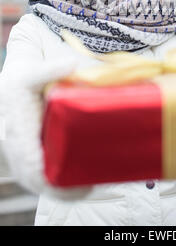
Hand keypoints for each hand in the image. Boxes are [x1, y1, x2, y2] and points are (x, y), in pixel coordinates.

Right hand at [0, 58, 92, 199]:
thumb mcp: (33, 72)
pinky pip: (34, 174)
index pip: (30, 164)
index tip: (72, 184)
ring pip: (33, 180)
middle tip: (85, 190)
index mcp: (18, 130)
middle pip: (33, 179)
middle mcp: (16, 145)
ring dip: (56, 189)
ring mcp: (19, 151)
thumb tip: (72, 63)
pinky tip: (70, 184)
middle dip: (58, 189)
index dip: (48, 179)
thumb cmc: (23, 77)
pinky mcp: (25, 152)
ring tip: (83, 190)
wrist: (12, 80)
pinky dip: (51, 183)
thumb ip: (50, 69)